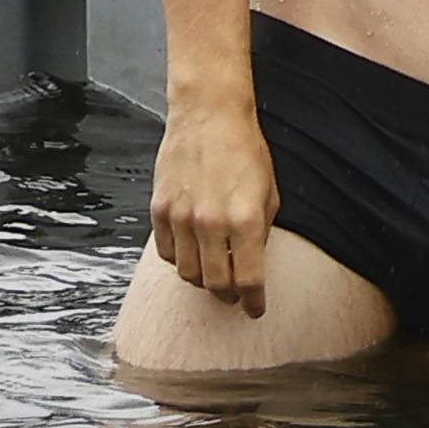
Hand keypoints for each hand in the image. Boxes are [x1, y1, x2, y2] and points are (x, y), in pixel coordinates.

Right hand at [151, 103, 278, 315]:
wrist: (209, 117)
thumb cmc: (246, 151)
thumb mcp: (269, 191)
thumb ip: (261, 230)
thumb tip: (252, 262)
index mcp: (245, 219)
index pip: (248, 279)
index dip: (253, 301)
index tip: (256, 310)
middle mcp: (210, 223)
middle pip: (214, 284)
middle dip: (228, 297)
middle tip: (235, 298)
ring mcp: (181, 218)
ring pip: (187, 273)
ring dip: (202, 281)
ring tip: (213, 277)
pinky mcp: (159, 212)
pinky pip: (166, 254)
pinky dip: (179, 261)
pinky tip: (191, 255)